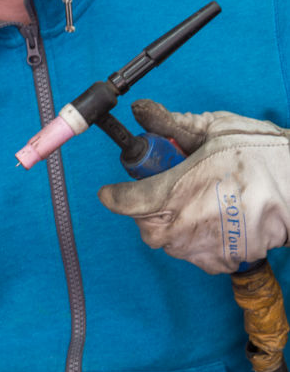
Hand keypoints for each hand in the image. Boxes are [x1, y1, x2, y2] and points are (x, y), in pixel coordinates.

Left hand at [98, 100, 289, 272]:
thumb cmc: (262, 153)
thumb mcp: (214, 129)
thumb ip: (172, 124)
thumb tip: (141, 111)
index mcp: (180, 190)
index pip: (130, 202)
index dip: (116, 196)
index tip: (110, 192)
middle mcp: (189, 224)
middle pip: (147, 229)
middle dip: (148, 211)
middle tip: (165, 189)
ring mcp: (208, 246)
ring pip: (171, 244)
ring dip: (173, 226)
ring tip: (196, 201)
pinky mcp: (226, 260)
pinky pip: (197, 254)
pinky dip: (197, 239)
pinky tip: (214, 217)